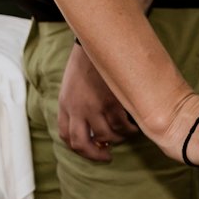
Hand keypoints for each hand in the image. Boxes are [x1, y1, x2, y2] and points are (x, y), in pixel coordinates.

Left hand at [57, 45, 134, 162]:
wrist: (97, 42)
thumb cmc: (85, 64)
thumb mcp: (70, 86)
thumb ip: (74, 107)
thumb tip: (87, 128)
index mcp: (65, 105)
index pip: (66, 137)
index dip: (79, 148)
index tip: (92, 149)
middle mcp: (78, 109)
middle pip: (83, 144)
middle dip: (95, 155)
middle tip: (107, 157)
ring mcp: (96, 106)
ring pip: (107, 136)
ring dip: (117, 139)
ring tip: (125, 134)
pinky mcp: (113, 101)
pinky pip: (123, 125)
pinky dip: (129, 129)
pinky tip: (133, 126)